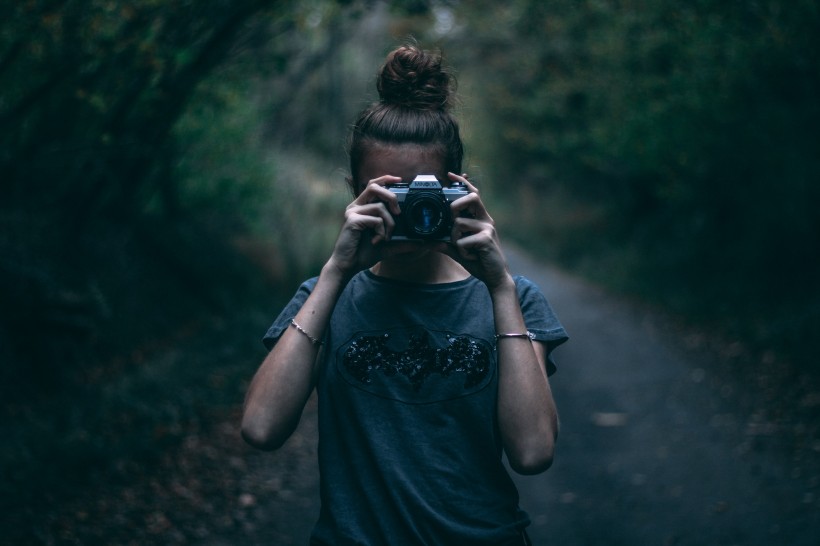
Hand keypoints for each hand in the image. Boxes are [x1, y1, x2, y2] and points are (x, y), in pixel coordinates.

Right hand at [326, 176, 419, 276]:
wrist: (348, 265)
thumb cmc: (364, 253)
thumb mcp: (387, 246)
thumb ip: (402, 242)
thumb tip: (421, 243)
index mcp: (362, 207)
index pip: (373, 185)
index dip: (386, 179)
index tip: (400, 180)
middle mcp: (356, 206)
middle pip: (374, 187)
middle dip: (391, 196)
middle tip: (398, 213)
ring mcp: (353, 212)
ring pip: (379, 207)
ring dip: (389, 223)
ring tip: (385, 237)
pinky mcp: (352, 220)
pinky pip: (375, 220)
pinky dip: (381, 232)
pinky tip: (376, 241)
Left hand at [436, 172, 512, 289]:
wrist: (495, 276)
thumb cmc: (479, 261)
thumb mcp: (459, 250)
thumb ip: (446, 244)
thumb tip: (429, 241)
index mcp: (480, 218)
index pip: (473, 194)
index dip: (463, 183)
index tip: (451, 174)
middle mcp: (485, 220)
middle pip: (471, 197)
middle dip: (456, 205)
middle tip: (452, 220)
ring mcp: (487, 228)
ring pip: (459, 223)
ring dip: (454, 238)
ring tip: (464, 249)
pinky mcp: (486, 239)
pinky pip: (462, 241)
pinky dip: (461, 251)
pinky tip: (471, 257)